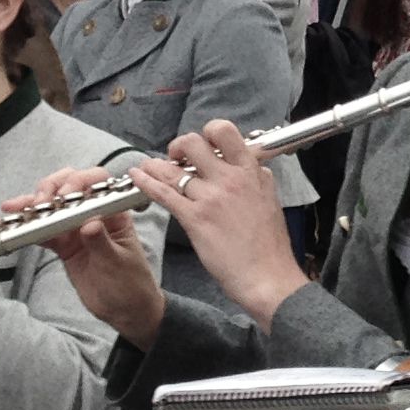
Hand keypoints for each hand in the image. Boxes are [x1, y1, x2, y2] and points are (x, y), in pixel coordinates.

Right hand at [22, 166, 167, 346]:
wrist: (125, 310)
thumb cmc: (131, 284)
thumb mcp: (118, 264)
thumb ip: (102, 243)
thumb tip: (90, 224)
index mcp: (114, 213)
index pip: (98, 183)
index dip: (80, 182)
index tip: (66, 196)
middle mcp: (94, 215)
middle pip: (70, 187)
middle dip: (52, 188)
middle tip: (41, 203)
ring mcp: (77, 229)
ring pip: (53, 207)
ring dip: (34, 204)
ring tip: (17, 207)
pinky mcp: (64, 245)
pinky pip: (44, 231)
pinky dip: (29, 226)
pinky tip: (15, 223)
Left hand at [130, 120, 306, 328]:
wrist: (269, 277)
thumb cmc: (272, 247)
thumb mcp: (272, 202)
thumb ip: (259, 180)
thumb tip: (254, 168)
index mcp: (251, 173)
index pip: (225, 132)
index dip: (208, 133)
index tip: (203, 147)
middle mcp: (230, 179)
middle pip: (193, 143)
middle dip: (179, 147)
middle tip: (177, 160)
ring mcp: (211, 198)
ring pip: (173, 169)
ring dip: (155, 165)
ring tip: (147, 166)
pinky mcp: (195, 219)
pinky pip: (164, 193)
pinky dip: (146, 182)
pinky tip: (137, 177)